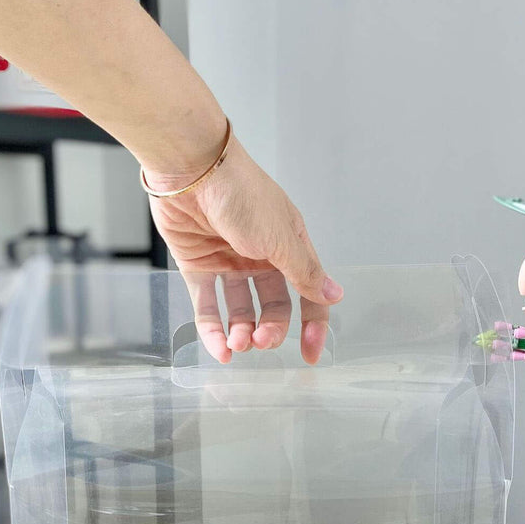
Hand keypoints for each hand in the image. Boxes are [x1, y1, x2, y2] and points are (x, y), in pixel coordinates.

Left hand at [144, 136, 342, 363]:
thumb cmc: (240, 194)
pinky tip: (218, 348)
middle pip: (272, 306)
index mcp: (288, 246)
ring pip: (239, 310)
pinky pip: (208, 305)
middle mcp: (260, 256)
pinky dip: (212, 329)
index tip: (309, 354)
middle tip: (261, 343)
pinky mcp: (197, 266)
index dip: (312, 324)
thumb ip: (305, 273)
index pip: (307, 293)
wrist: (190, 170)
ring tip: (237, 344)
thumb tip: (334, 296)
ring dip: (241, 332)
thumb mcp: (281, 238)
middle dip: (270, 329)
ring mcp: (228, 262)